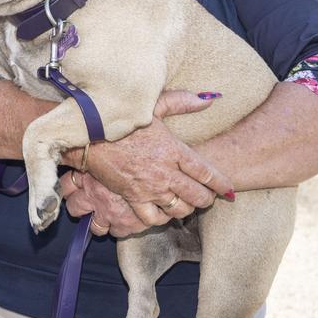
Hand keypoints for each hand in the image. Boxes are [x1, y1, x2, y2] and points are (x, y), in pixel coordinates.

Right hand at [67, 90, 234, 234]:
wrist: (90, 134)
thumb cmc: (122, 119)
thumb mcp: (153, 106)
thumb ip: (182, 102)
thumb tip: (209, 99)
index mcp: (174, 150)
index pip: (207, 173)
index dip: (221, 184)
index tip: (227, 189)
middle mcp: (166, 172)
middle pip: (198, 196)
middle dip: (207, 199)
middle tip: (207, 197)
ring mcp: (149, 187)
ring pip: (179, 210)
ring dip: (186, 209)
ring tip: (186, 204)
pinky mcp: (132, 197)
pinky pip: (153, 218)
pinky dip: (161, 219)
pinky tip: (162, 212)